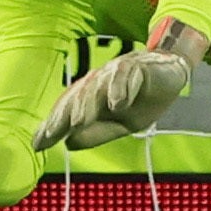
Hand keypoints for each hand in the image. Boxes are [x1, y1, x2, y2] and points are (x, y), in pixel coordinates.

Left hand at [32, 25, 206, 150]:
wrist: (172, 73)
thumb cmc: (143, 99)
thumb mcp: (122, 125)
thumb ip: (98, 133)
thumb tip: (69, 144)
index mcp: (90, 97)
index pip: (67, 111)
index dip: (52, 127)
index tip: (38, 145)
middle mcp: (97, 82)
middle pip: (75, 99)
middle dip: (61, 117)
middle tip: (51, 135)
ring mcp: (115, 72)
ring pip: (96, 88)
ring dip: (86, 105)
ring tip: (77, 122)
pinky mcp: (136, 65)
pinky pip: (125, 75)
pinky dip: (120, 89)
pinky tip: (117, 104)